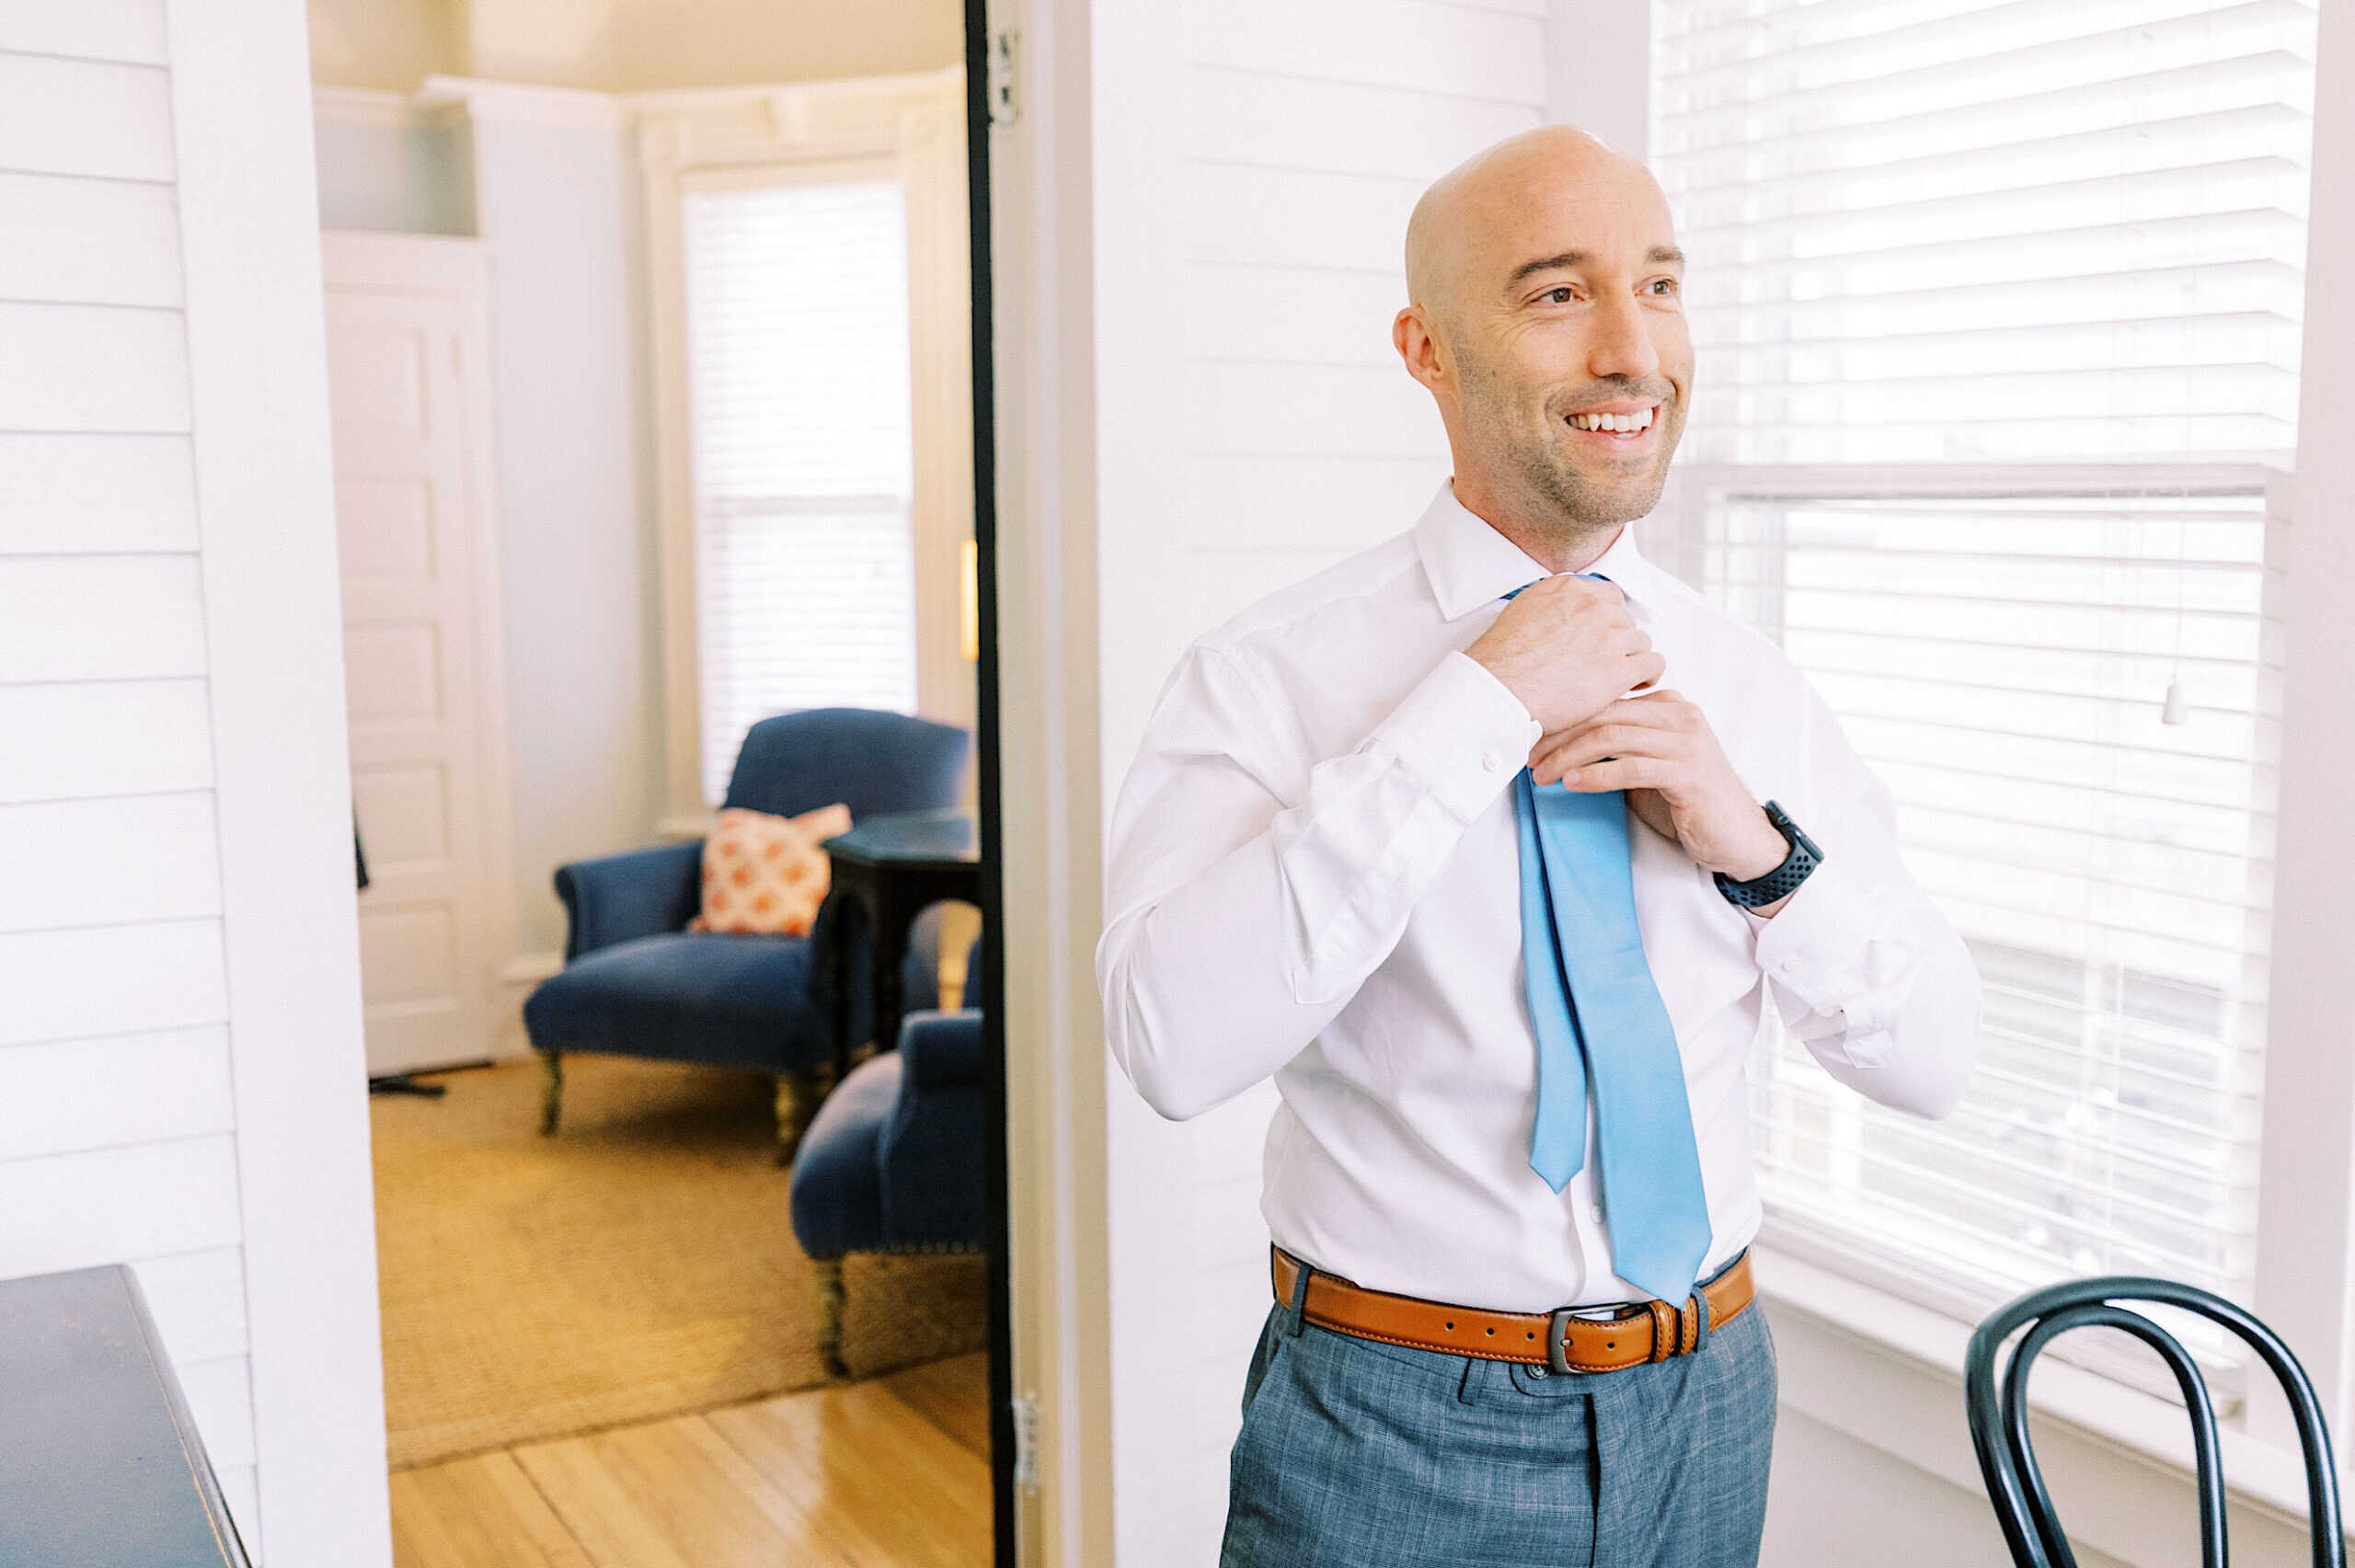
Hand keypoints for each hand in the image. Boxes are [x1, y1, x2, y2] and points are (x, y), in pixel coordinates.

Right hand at [1465, 575, 1664, 733]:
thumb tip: (1560, 614)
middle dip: (1619, 641)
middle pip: (1625, 619)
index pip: (1608, 596)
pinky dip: (1649, 674)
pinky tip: (1638, 684)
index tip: (1607, 634)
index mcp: (1566, 591)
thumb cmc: (1500, 663)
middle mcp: (1589, 607)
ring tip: (1626, 675)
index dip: (1610, 619)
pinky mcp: (1615, 670)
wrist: (1497, 689)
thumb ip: (1549, 608)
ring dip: (1633, 658)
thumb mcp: (1520, 613)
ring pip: (1641, 641)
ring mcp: (1605, 637)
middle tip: (1611, 661)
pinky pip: (1652, 664)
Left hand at [1530, 690, 1788, 882]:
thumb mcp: (1648, 767)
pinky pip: (1632, 767)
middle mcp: (1680, 714)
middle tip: (1528, 758)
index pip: (1605, 701)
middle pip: (1604, 715)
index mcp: (1668, 705)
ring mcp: (1687, 741)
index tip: (1531, 739)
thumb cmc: (1688, 804)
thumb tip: (1560, 746)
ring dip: (1569, 757)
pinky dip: (1596, 775)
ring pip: (1612, 738)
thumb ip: (1618, 749)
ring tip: (1541, 775)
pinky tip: (1571, 784)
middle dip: (1558, 736)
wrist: (1739, 837)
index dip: (1563, 718)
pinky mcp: (1689, 772)